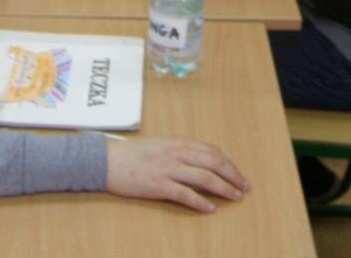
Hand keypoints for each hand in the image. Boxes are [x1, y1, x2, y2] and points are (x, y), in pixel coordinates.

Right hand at [106, 136, 249, 212]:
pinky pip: (185, 194)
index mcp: (177, 142)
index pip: (211, 150)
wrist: (106, 160)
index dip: (228, 162)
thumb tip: (199, 159)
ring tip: (235, 197)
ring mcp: (167, 169)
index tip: (237, 173)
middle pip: (213, 162)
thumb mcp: (158, 144)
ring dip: (223, 188)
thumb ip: (178, 149)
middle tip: (244, 186)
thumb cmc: (131, 153)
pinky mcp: (158, 185)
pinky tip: (210, 209)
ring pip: (204, 177)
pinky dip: (200, 202)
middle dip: (232, 175)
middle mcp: (176, 153)